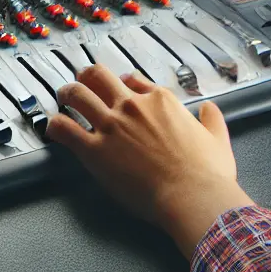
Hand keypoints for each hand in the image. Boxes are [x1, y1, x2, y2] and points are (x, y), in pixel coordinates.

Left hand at [47, 64, 252, 257]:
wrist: (192, 195)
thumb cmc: (206, 172)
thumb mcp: (217, 138)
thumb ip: (212, 120)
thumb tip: (210, 110)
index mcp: (160, 100)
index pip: (133, 80)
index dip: (122, 83)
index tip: (118, 88)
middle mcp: (132, 106)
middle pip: (98, 76)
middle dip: (86, 77)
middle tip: (80, 84)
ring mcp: (111, 125)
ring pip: (77, 94)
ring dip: (66, 94)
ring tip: (62, 98)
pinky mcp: (95, 150)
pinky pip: (64, 128)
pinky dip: (54, 125)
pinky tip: (52, 127)